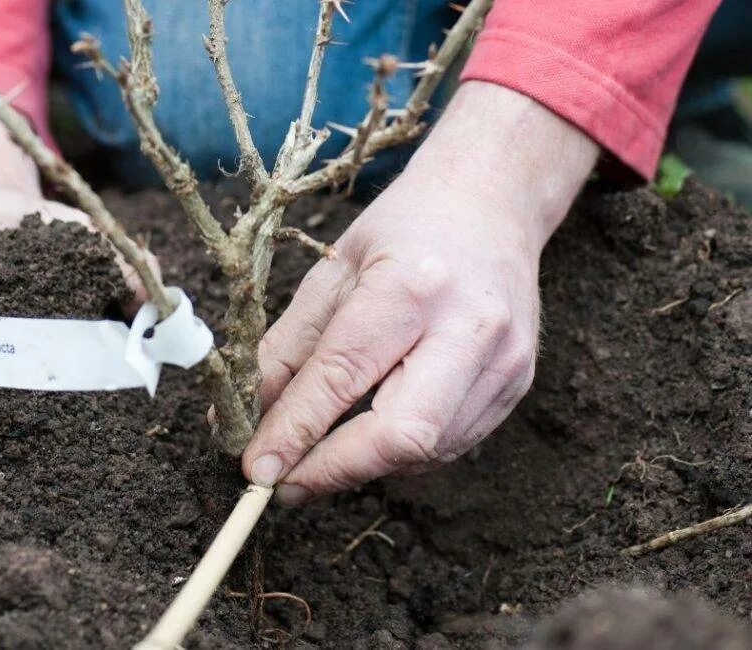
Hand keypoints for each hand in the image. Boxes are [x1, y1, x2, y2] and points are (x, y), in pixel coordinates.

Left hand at [243, 81, 598, 503]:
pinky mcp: (516, 387)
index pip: (345, 375)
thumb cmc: (405, 229)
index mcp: (413, 285)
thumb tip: (252, 417)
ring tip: (323, 451)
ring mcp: (504, 362)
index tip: (256, 469)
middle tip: (284, 482)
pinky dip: (400, 453)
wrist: (493, 204)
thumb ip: (290, 347)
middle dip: (335, 470)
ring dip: (364, 465)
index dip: (296, 431)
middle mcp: (469, 329)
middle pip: (402, 434)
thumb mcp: (333, 270)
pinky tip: (374, 431)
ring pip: (426, 451)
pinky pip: (449, 445)